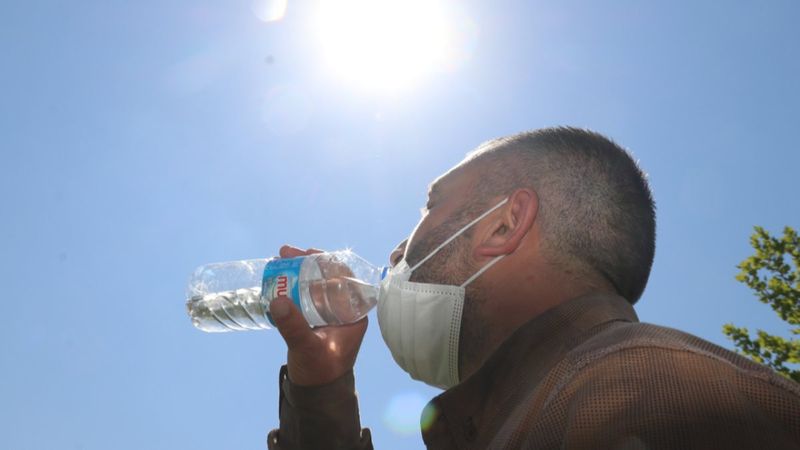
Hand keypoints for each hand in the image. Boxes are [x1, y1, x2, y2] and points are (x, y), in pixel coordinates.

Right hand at [269, 245, 368, 385]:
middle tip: (286, 252)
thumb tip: (278, 300)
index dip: (329, 262)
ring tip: (279, 259)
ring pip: (316, 284)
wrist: (316, 393)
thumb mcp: (307, 348)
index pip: (347, 279)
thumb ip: (294, 327)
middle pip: (329, 277)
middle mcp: (344, 310)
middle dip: (308, 262)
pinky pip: (305, 295)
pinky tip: (278, 278)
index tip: (309, 253)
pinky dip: (293, 285)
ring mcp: (329, 313)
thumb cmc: (320, 372)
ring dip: (299, 271)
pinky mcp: (315, 318)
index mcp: (354, 315)